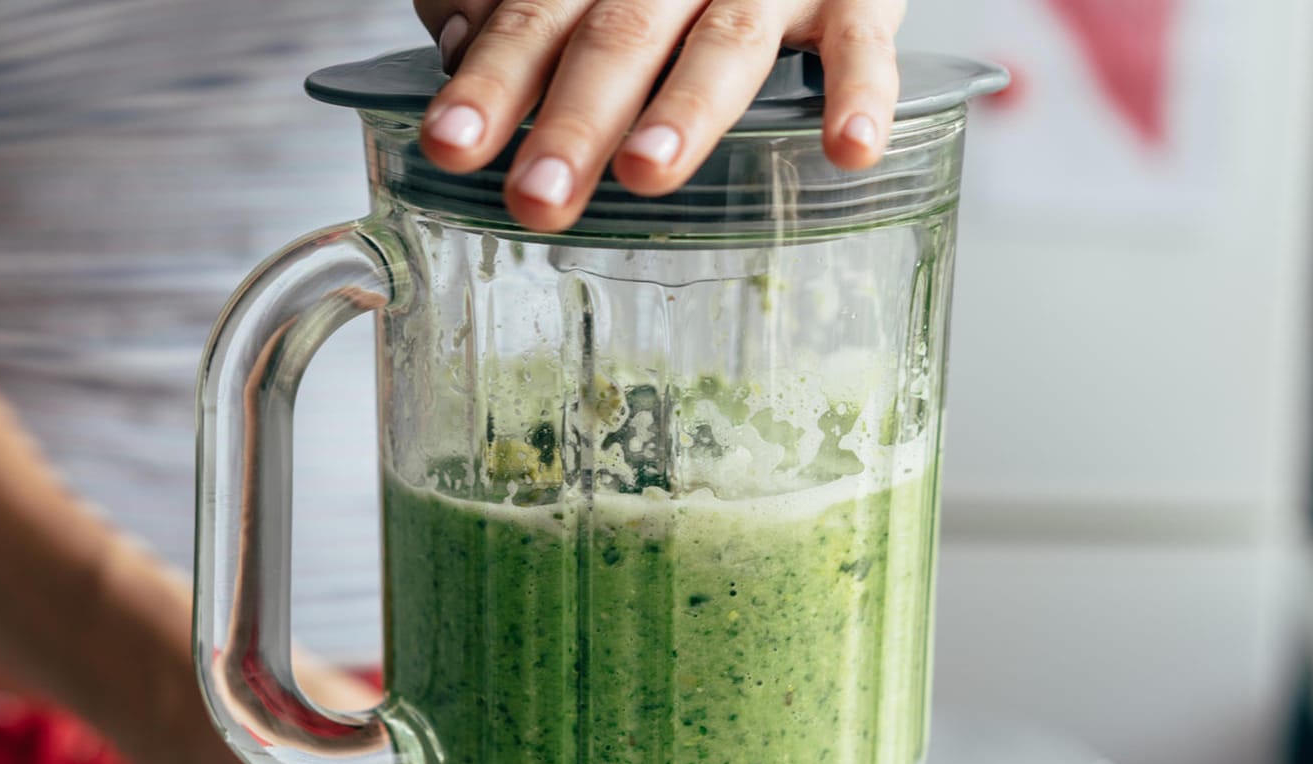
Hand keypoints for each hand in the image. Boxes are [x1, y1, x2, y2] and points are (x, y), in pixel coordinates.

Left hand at [412, 0, 907, 231]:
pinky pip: (862, 39)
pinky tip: (848, 150)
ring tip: (649, 170)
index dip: (490, 80)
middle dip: (576, 117)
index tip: (450, 147)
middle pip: (620, 34)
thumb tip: (456, 46)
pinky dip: (861, 92)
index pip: (535, 14)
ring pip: (728, 39)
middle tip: (539, 197)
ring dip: (689, 107)